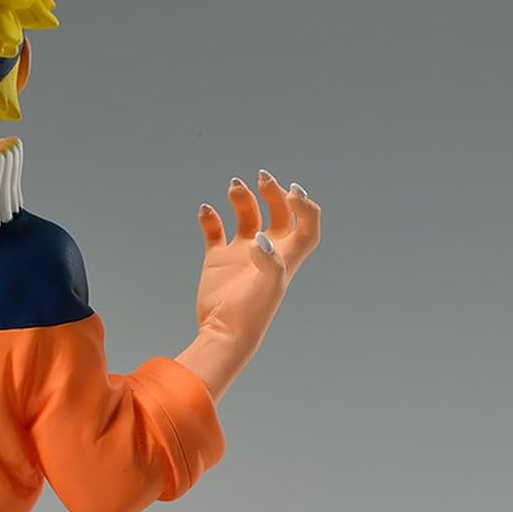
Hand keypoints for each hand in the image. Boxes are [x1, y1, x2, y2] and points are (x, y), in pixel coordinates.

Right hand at [193, 170, 320, 347]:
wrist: (223, 332)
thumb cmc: (252, 314)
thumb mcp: (269, 288)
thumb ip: (269, 261)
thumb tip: (258, 239)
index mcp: (287, 255)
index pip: (306, 224)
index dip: (305, 206)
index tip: (292, 193)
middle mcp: (266, 250)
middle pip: (278, 213)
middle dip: (273, 193)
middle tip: (263, 179)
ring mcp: (241, 253)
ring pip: (246, 215)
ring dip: (242, 198)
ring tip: (234, 187)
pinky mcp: (218, 259)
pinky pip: (214, 231)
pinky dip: (210, 217)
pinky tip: (205, 210)